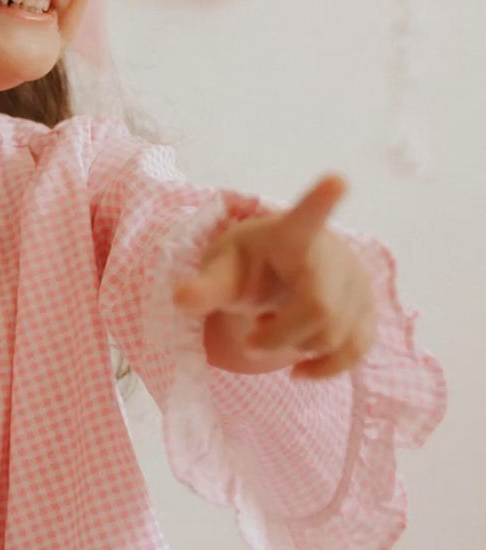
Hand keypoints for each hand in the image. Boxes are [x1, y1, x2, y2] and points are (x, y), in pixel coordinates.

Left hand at [172, 174, 377, 379]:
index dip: (321, 201)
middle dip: (279, 335)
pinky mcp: (367, 311)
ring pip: (334, 336)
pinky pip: (355, 350)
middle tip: (252, 339)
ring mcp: (356, 282)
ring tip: (275, 332)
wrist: (284, 272)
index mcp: (291, 234)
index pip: (307, 216)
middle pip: (319, 309)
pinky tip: (300, 369)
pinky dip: (325, 368)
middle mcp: (332, 253)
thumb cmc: (250, 265)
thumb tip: (181, 299)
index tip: (336, 180)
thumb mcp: (223, 270)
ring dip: (296, 348)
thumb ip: (205, 286)